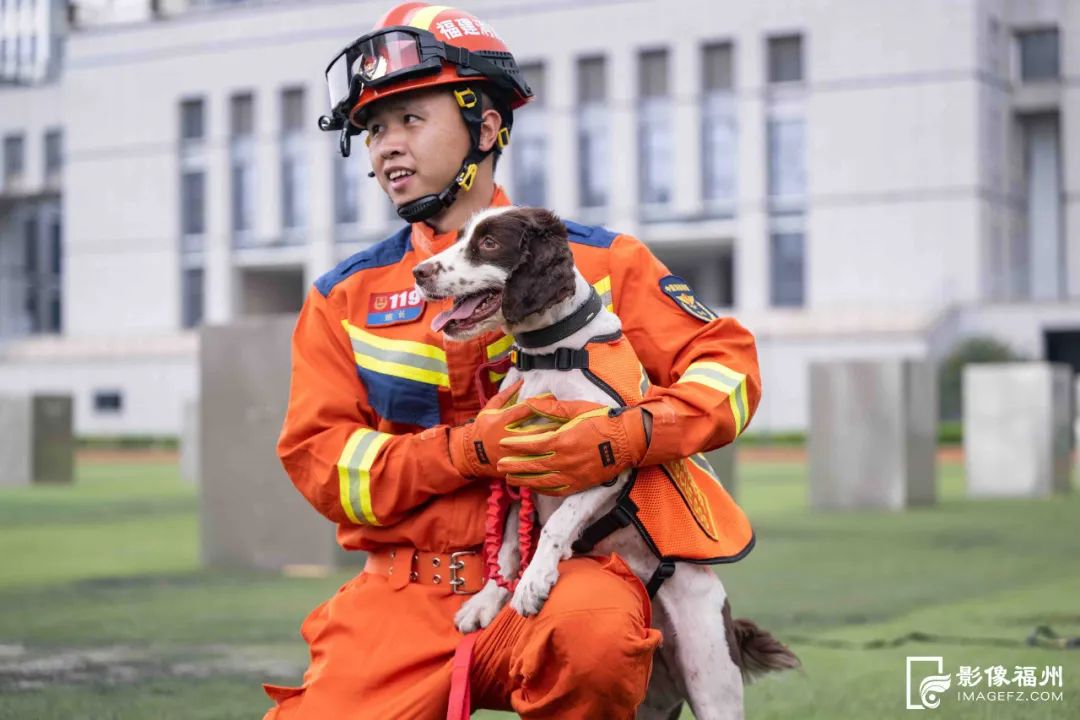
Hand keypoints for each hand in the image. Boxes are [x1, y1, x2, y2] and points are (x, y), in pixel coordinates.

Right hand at [448, 381, 559, 479]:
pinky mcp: (516, 466)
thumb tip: (521, 382)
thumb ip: (506, 395)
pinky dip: (548, 456)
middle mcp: (509, 437)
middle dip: (554, 422)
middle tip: (569, 416)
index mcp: (502, 421)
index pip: (526, 409)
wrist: (470, 455)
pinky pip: (535, 461)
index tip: (554, 397)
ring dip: (555, 439)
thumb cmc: (481, 429)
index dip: (542, 401)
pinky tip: (559, 451)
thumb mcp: (489, 409)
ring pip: (539, 447)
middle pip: (537, 429)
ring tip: (569, 433)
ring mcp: (514, 453)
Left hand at [496, 397, 650, 495]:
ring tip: (510, 478)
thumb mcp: (577, 409)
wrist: (628, 440)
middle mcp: (564, 461)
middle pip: (532, 465)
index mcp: (562, 440)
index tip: (503, 444)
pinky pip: (557, 490)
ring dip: (524, 480)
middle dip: (514, 465)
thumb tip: (530, 401)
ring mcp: (572, 475)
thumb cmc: (603, 420)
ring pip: (542, 481)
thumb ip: (552, 407)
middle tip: (499, 465)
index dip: (516, 445)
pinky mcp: (580, 484)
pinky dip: (542, 489)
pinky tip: (533, 487)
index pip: (532, 445)